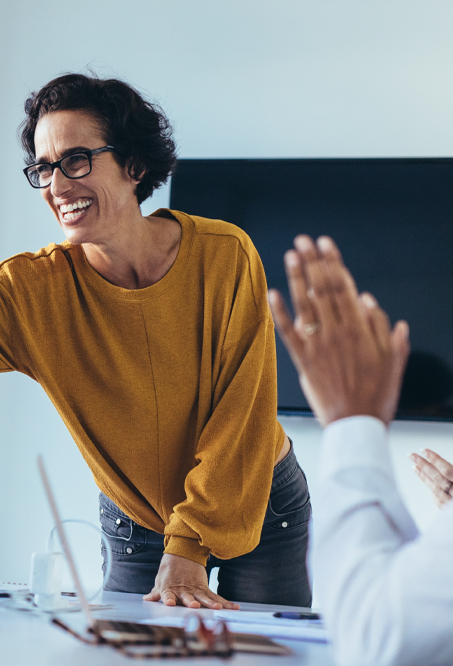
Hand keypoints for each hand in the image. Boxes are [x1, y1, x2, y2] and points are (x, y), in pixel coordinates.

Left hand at [143, 553, 236, 609]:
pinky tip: (234, 607)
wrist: (182, 554)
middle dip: (190, 602)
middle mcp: (183, 590)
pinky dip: (226, 603)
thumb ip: (156, 593)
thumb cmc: (169, 571)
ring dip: (210, 603)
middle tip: (194, 605)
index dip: (168, 599)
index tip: (169, 603)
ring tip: (217, 608)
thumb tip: (147, 600)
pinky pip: (216, 597)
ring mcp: (195, 589)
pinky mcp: (205, 588)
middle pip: (186, 597)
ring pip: (203, 598)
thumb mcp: (160, 581)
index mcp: (169, 589)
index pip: (167, 595)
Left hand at [268, 235, 409, 426]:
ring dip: (297, 278)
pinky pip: (288, 333)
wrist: (357, 425)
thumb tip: (369, 300)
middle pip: (324, 289)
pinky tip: (271, 293)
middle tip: (304, 240)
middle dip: (314, 262)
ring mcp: (319, 346)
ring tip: (291, 255)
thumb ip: (384, 330)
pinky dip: (280, 313)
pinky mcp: (303, 361)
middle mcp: (338, 333)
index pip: (345, 287)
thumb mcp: (394, 361)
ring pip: (306, 305)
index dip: (334, 263)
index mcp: (361, 330)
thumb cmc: (377, 395)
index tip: (326, 244)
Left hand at [412, 449, 452, 506]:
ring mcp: (451, 504)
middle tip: (412, 455)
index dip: (435, 459)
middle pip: (437, 478)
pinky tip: (427, 483)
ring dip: (424, 476)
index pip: (447, 470)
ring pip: (435, 489)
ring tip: (414, 467)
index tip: (424, 450)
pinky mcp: (448, 512)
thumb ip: (451, 471)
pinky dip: (432, 490)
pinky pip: (438, 500)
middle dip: (424, 465)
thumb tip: (439, 462)